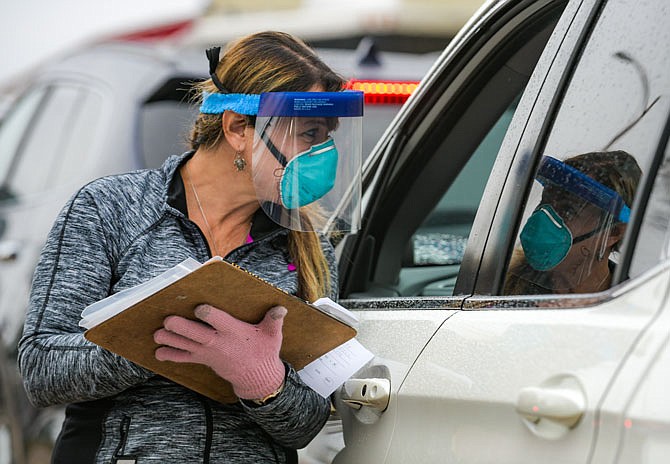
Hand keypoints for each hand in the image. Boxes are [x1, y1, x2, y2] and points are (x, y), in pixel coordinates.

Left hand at [154, 304, 286, 399]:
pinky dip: (171, 355)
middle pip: (196, 333)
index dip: (208, 314)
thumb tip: (281, 308)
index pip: (218, 321)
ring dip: (170, 339)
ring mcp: (208, 352)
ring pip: (185, 345)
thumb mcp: (273, 335)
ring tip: (157, 334)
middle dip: (180, 326)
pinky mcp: (203, 359)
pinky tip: (158, 352)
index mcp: (233, 332)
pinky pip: (184, 358)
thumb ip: (274, 320)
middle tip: (167, 319)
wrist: (257, 378)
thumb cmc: (264, 352)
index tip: (199, 307)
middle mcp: (218, 342)